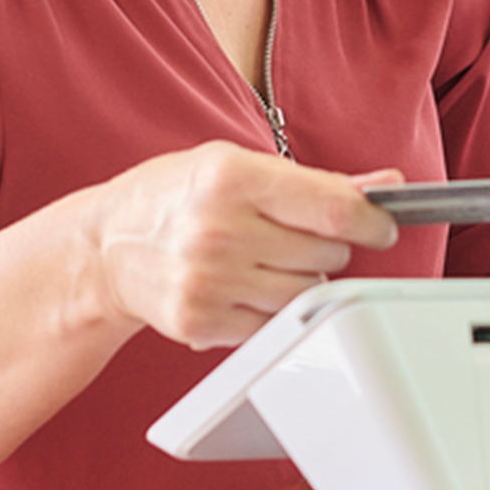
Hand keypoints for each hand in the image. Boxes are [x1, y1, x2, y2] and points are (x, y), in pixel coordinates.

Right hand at [83, 142, 398, 347]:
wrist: (103, 248)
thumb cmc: (174, 197)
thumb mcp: (237, 165)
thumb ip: (315, 181)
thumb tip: (386, 185)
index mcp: (231, 177)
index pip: (334, 209)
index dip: (372, 222)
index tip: (381, 227)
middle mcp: (218, 229)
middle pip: (327, 253)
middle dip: (328, 246)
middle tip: (295, 236)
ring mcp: (208, 280)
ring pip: (307, 293)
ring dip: (305, 280)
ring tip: (268, 259)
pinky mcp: (202, 321)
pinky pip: (274, 324)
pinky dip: (273, 309)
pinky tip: (246, 284)